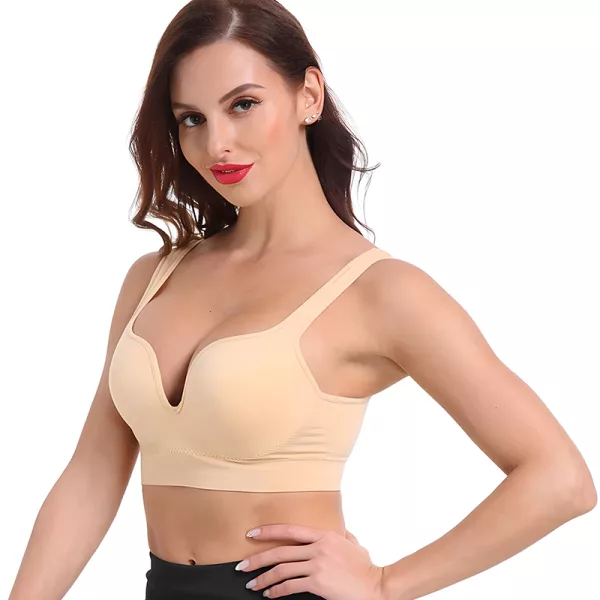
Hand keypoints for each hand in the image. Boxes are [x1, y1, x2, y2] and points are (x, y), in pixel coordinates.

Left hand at [236, 523, 386, 599]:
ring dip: (263, 579)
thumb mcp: (353, 545)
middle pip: (280, 551)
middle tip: (242, 566)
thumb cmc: (367, 568)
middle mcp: (318, 547)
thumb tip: (338, 532)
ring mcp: (318, 564)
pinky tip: (270, 595)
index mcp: (325, 535)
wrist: (377, 586)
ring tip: (253, 585)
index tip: (252, 534)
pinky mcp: (318, 582)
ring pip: (282, 570)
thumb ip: (342, 536)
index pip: (290, 530)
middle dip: (257, 559)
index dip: (269, 531)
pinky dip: (277, 591)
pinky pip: (291, 586)